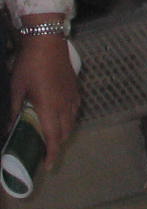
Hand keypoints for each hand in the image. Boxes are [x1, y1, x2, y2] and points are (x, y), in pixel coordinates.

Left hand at [9, 22, 80, 168]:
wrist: (47, 43)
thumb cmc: (29, 66)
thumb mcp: (16, 90)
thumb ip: (15, 111)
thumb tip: (10, 129)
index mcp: (49, 108)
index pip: (53, 137)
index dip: (51, 154)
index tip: (47, 166)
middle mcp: (64, 106)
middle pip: (64, 133)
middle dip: (56, 146)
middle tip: (46, 154)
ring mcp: (72, 96)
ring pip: (71, 122)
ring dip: (63, 133)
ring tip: (52, 139)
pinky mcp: (75, 89)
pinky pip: (74, 110)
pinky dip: (68, 120)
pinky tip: (61, 118)